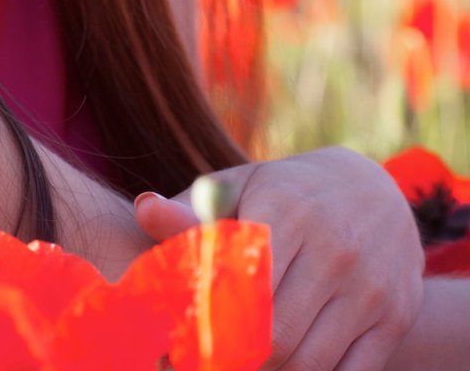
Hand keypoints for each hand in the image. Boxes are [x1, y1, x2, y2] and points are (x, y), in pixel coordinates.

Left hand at [134, 146, 424, 370]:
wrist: (372, 191)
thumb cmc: (282, 194)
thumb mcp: (237, 188)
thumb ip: (189, 209)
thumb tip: (145, 209)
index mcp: (287, 210)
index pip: (237, 287)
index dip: (207, 322)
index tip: (184, 340)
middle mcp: (335, 248)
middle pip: (273, 334)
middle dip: (235, 356)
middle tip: (209, 359)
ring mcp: (371, 285)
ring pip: (309, 359)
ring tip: (244, 361)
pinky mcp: (396, 316)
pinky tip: (284, 366)